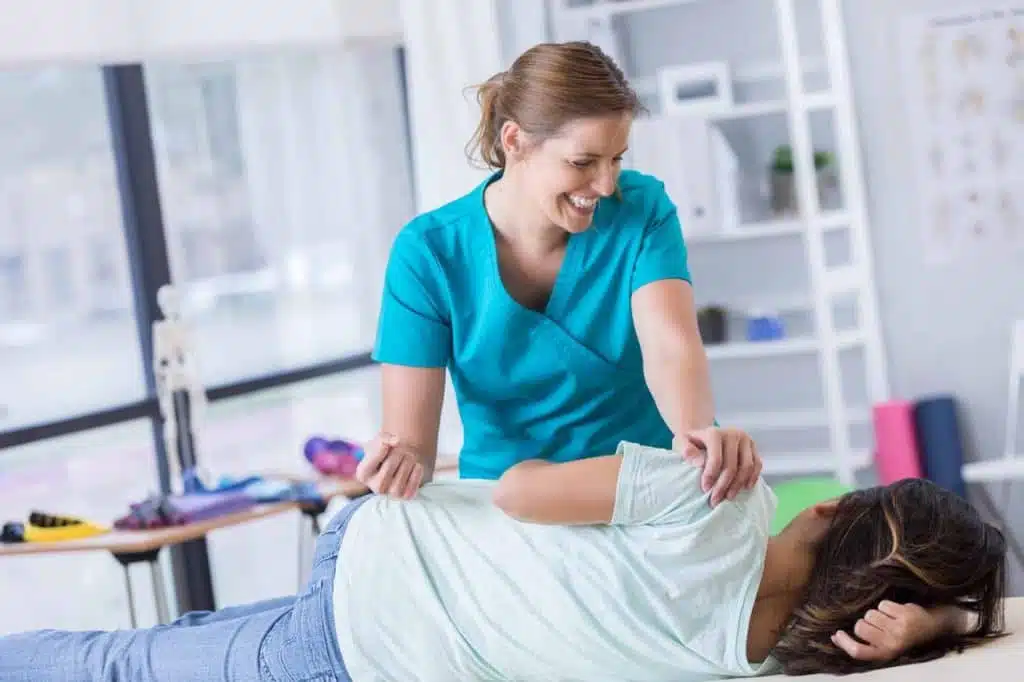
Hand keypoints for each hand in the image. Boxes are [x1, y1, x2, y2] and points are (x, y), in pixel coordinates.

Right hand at [354, 432, 424, 499]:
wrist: (403, 462)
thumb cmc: (387, 451)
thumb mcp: (380, 441)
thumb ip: (384, 438)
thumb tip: (396, 441)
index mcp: (363, 474)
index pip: (373, 458)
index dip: (382, 447)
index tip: (387, 444)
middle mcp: (375, 487)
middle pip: (389, 466)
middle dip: (398, 453)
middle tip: (402, 449)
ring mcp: (390, 494)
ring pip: (402, 475)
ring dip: (409, 461)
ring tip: (409, 456)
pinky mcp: (405, 496)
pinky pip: (413, 485)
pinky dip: (417, 472)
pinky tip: (416, 465)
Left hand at [678, 426, 761, 506]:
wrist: (704, 434)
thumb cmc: (692, 442)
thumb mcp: (682, 443)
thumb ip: (686, 451)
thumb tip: (700, 464)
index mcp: (714, 433)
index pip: (716, 458)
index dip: (711, 476)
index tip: (705, 489)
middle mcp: (732, 433)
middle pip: (732, 465)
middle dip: (723, 485)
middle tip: (715, 500)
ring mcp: (745, 439)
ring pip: (747, 466)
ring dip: (738, 485)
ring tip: (728, 497)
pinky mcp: (753, 446)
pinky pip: (757, 464)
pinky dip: (752, 477)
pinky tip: (744, 488)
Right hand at [832, 601, 948, 661]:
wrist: (931, 627)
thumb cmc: (903, 637)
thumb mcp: (884, 647)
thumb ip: (862, 643)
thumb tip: (835, 637)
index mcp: (886, 654)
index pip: (858, 652)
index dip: (844, 642)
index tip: (838, 633)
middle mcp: (892, 644)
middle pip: (860, 628)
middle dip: (864, 622)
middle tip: (877, 625)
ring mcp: (899, 629)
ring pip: (870, 614)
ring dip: (876, 613)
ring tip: (889, 618)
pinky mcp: (904, 615)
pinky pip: (882, 605)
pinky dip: (886, 606)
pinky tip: (896, 612)